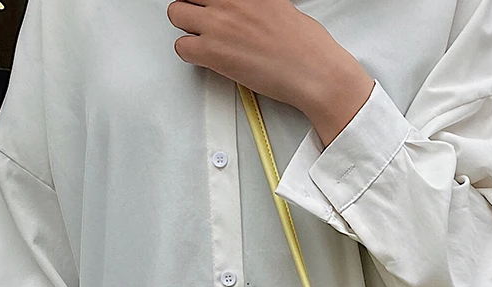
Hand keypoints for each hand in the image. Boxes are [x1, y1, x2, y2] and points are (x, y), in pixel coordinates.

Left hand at [167, 0, 374, 145]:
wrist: (315, 73)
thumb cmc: (308, 48)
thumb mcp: (283, 8)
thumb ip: (257, 6)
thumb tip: (250, 12)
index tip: (209, 6)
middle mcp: (230, 0)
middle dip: (193, 7)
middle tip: (204, 22)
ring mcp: (219, 24)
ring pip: (176, 14)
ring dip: (187, 28)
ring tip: (204, 41)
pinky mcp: (213, 52)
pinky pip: (181, 47)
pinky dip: (190, 55)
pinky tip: (208, 60)